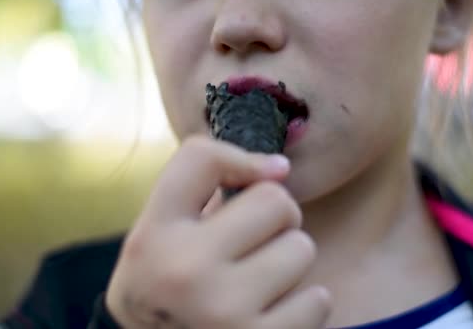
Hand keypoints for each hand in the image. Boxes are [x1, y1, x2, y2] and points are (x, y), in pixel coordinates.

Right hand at [106, 135, 330, 328]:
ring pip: (302, 248)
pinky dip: (302, 304)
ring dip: (288, 262)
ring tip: (258, 282)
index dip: (240, 161)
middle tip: (253, 243)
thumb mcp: (159, 233)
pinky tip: (270, 312)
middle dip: (275, 218)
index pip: (201, 159)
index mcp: (154, 236)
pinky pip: (318, 299)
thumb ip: (202, 189)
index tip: (257, 178)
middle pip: (275, 200)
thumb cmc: (168, 284)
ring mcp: (223, 312)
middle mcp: (184, 270)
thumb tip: (280, 168)